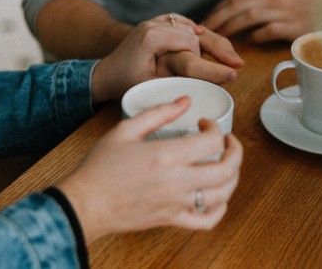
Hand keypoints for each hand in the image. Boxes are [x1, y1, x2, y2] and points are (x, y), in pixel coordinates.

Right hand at [57, 97, 243, 243]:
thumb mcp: (125, 129)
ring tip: (226, 164)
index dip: (215, 127)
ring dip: (233, 177)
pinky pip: (207, 221)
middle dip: (235, 151)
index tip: (205, 123)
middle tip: (228, 142)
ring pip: (223, 194)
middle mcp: (177, 181)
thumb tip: (184, 101)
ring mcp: (177, 203)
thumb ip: (158, 113)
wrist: (85, 202)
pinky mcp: (172, 220)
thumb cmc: (100, 167)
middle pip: (227, 169)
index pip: (212, 141)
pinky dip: (220, 209)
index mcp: (167, 155)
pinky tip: (217, 197)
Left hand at [91, 14, 243, 102]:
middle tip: (238, 64)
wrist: (105, 73)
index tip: (229, 74)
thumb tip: (202, 89)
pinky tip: (210, 39)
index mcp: (152, 37)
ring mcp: (155, 22)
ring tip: (231, 56)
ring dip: (211, 41)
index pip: (191, 44)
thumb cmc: (125, 83)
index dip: (210, 62)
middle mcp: (154, 24)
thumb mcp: (150, 86)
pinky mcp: (157, 24)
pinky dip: (197, 31)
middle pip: (195, 32)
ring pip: (192, 27)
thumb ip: (175, 82)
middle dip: (218, 48)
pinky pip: (183, 24)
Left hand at [202, 0, 321, 42]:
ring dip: (231, 28)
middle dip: (217, 19)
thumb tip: (246, 19)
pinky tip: (248, 44)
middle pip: (237, 5)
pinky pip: (269, 30)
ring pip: (249, 16)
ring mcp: (285, 11)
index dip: (219, 9)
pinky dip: (256, 36)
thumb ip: (268, 5)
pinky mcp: (295, 25)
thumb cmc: (316, 5)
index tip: (206, 21)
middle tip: (204, 33)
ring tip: (219, 40)